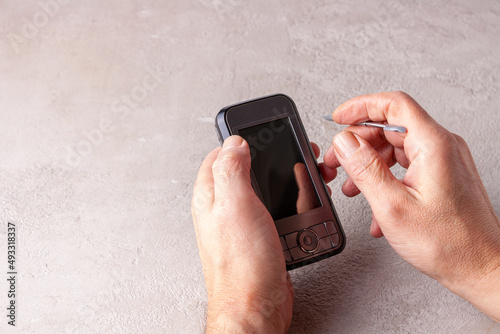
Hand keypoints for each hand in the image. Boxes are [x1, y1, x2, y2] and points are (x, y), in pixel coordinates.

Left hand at [192, 136, 292, 332]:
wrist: (255, 306)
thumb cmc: (242, 265)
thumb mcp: (235, 206)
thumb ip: (232, 169)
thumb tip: (234, 141)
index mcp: (210, 195)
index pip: (218, 154)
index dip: (239, 140)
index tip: (260, 134)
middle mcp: (221, 207)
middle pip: (239, 169)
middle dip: (263, 157)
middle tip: (283, 152)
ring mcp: (238, 222)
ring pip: (257, 189)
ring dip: (276, 179)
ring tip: (293, 172)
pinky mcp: (256, 236)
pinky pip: (268, 209)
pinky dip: (283, 201)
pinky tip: (294, 202)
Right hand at [323, 91, 499, 321]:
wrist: (480, 268)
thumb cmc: (449, 244)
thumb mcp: (393, 205)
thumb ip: (365, 168)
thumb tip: (344, 142)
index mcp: (434, 145)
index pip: (393, 105)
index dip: (361, 107)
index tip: (339, 117)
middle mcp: (442, 147)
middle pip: (390, 128)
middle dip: (358, 144)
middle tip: (337, 161)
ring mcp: (443, 161)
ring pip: (395, 148)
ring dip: (369, 165)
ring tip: (352, 187)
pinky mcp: (442, 176)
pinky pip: (406, 166)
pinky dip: (385, 179)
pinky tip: (375, 204)